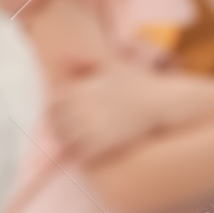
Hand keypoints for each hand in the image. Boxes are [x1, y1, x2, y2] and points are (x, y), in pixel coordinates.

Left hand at [47, 62, 170, 160]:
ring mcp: (92, 125)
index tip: (60, 120)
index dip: (53, 115)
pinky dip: (81, 156)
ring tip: (74, 147)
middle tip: (65, 137)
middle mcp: (82, 106)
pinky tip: (87, 156)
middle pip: (57, 124)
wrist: (161, 101)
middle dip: (58, 131)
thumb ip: (82, 62)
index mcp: (79, 89)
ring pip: (66, 141)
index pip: (52, 105)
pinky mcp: (104, 141)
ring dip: (67, 145)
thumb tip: (59, 56)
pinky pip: (82, 154)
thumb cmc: (137, 82)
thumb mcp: (110, 65)